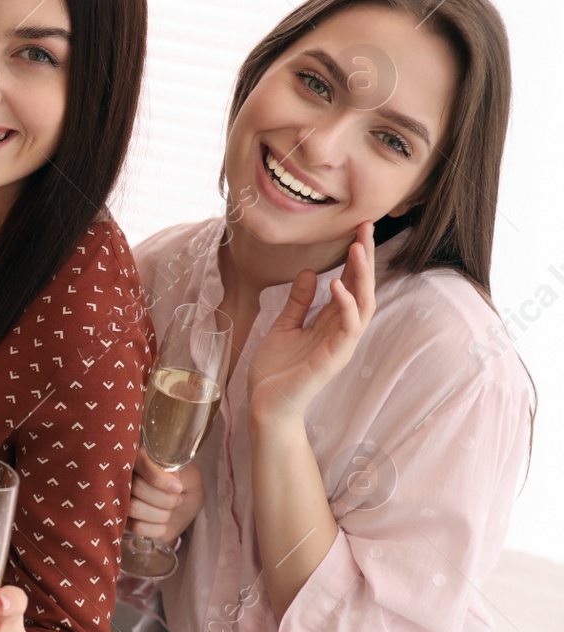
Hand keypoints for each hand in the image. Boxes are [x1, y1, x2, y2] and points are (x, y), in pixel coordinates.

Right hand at [127, 447, 202, 544]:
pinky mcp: (123, 519)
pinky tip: (161, 523)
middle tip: (176, 500)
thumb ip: (181, 473)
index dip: (159, 479)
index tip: (178, 488)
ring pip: (134, 507)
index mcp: (143, 458)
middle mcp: (127, 475)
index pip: (141, 463)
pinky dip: (156, 529)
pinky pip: (135, 526)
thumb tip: (170, 481)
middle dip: (165, 500)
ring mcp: (122, 498)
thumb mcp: (191, 478)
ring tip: (168, 511)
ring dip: (161, 515)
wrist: (183, 514)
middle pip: (137, 488)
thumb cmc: (186, 491)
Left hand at [247, 222, 376, 423]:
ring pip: (363, 305)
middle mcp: (341, 332)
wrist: (264, 404)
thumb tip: (311, 271)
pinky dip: (345, 305)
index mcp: (330, 323)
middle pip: (363, 289)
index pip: (350, 284)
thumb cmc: (276, 370)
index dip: (355, 259)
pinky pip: (347, 328)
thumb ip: (298, 302)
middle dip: (365, 259)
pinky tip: (336, 284)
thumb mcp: (284, 326)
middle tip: (366, 227)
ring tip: (358, 249)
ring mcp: (340, 345)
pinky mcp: (333, 358)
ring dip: (361, 277)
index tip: (356, 229)